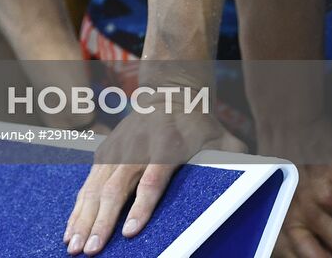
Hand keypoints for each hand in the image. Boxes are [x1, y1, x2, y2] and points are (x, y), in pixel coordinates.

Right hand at [63, 99, 244, 254]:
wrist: (170, 90)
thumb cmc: (199, 122)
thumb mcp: (221, 137)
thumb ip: (234, 159)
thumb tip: (261, 178)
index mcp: (166, 146)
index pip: (152, 180)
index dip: (141, 207)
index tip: (131, 232)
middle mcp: (137, 147)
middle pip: (115, 187)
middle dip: (101, 221)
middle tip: (91, 252)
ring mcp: (118, 148)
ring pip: (95, 186)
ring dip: (83, 218)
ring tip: (73, 246)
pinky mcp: (105, 151)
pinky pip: (88, 183)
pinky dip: (78, 207)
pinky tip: (70, 229)